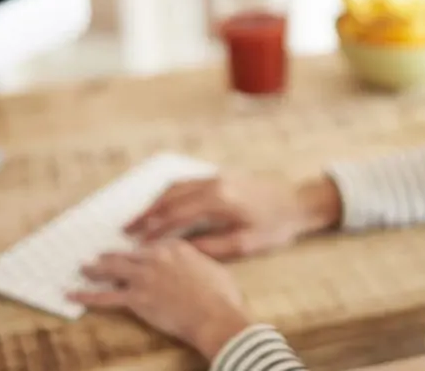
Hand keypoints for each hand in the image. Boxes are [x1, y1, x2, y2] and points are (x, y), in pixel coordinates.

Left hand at [67, 240, 250, 360]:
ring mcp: (143, 277)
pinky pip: (105, 297)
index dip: (139, 251)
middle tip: (99, 256)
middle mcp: (156, 256)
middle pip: (127, 254)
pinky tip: (72, 294)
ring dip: (95, 268)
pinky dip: (86, 296)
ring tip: (83, 268)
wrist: (214, 315)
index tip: (133, 253)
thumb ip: (197, 260)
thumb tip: (195, 264)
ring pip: (111, 269)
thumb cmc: (221, 294)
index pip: (150, 245)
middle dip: (111, 256)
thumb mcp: (212, 266)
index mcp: (175, 247)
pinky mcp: (136, 299)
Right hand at [123, 173, 341, 259]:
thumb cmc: (275, 227)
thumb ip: (211, 246)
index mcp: (219, 199)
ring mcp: (217, 176)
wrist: (297, 203)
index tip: (138, 241)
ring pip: (176, 186)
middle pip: (171, 196)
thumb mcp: (245, 243)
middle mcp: (214, 182)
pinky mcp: (221, 176)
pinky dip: (169, 194)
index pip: (177, 213)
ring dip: (155, 202)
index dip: (155, 228)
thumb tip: (180, 249)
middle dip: (147, 213)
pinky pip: (187, 183)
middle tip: (126, 228)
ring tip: (138, 219)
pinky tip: (160, 206)